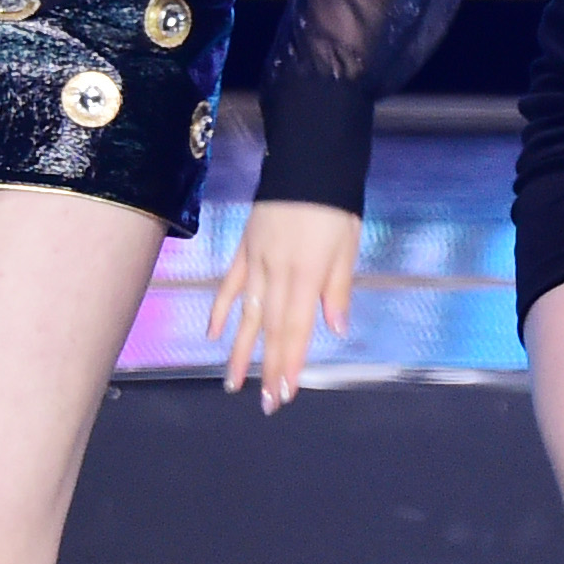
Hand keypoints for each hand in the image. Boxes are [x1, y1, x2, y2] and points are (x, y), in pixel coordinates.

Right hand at [208, 199, 361, 411]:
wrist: (308, 159)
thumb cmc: (334, 204)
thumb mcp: (348, 244)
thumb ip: (338, 289)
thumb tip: (335, 329)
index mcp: (307, 275)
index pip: (296, 328)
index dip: (289, 363)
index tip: (284, 393)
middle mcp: (277, 273)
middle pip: (270, 328)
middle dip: (267, 368)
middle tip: (264, 403)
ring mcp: (256, 260)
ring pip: (246, 313)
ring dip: (240, 349)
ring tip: (233, 382)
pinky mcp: (244, 247)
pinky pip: (229, 282)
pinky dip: (221, 308)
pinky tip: (215, 333)